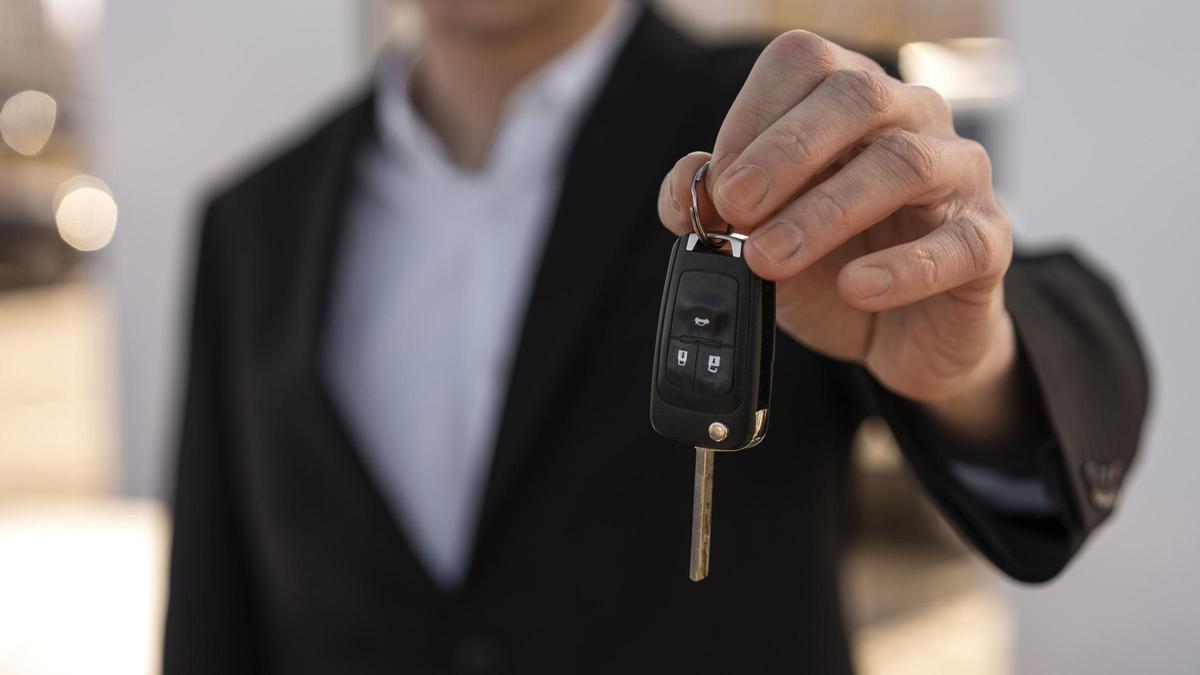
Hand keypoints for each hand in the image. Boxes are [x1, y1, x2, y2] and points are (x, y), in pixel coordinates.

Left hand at [658, 31, 1018, 431]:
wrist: (900, 335)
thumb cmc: (829, 268)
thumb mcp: (759, 238)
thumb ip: (715, 207)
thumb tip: (686, 183)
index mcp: (848, 101)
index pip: (805, 62)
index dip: (752, 115)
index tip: (716, 183)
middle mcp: (910, 119)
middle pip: (856, 96)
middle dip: (785, 152)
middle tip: (735, 209)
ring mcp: (958, 175)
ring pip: (905, 163)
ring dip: (826, 211)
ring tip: (770, 258)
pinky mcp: (988, 241)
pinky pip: (959, 243)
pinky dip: (902, 268)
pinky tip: (856, 288)